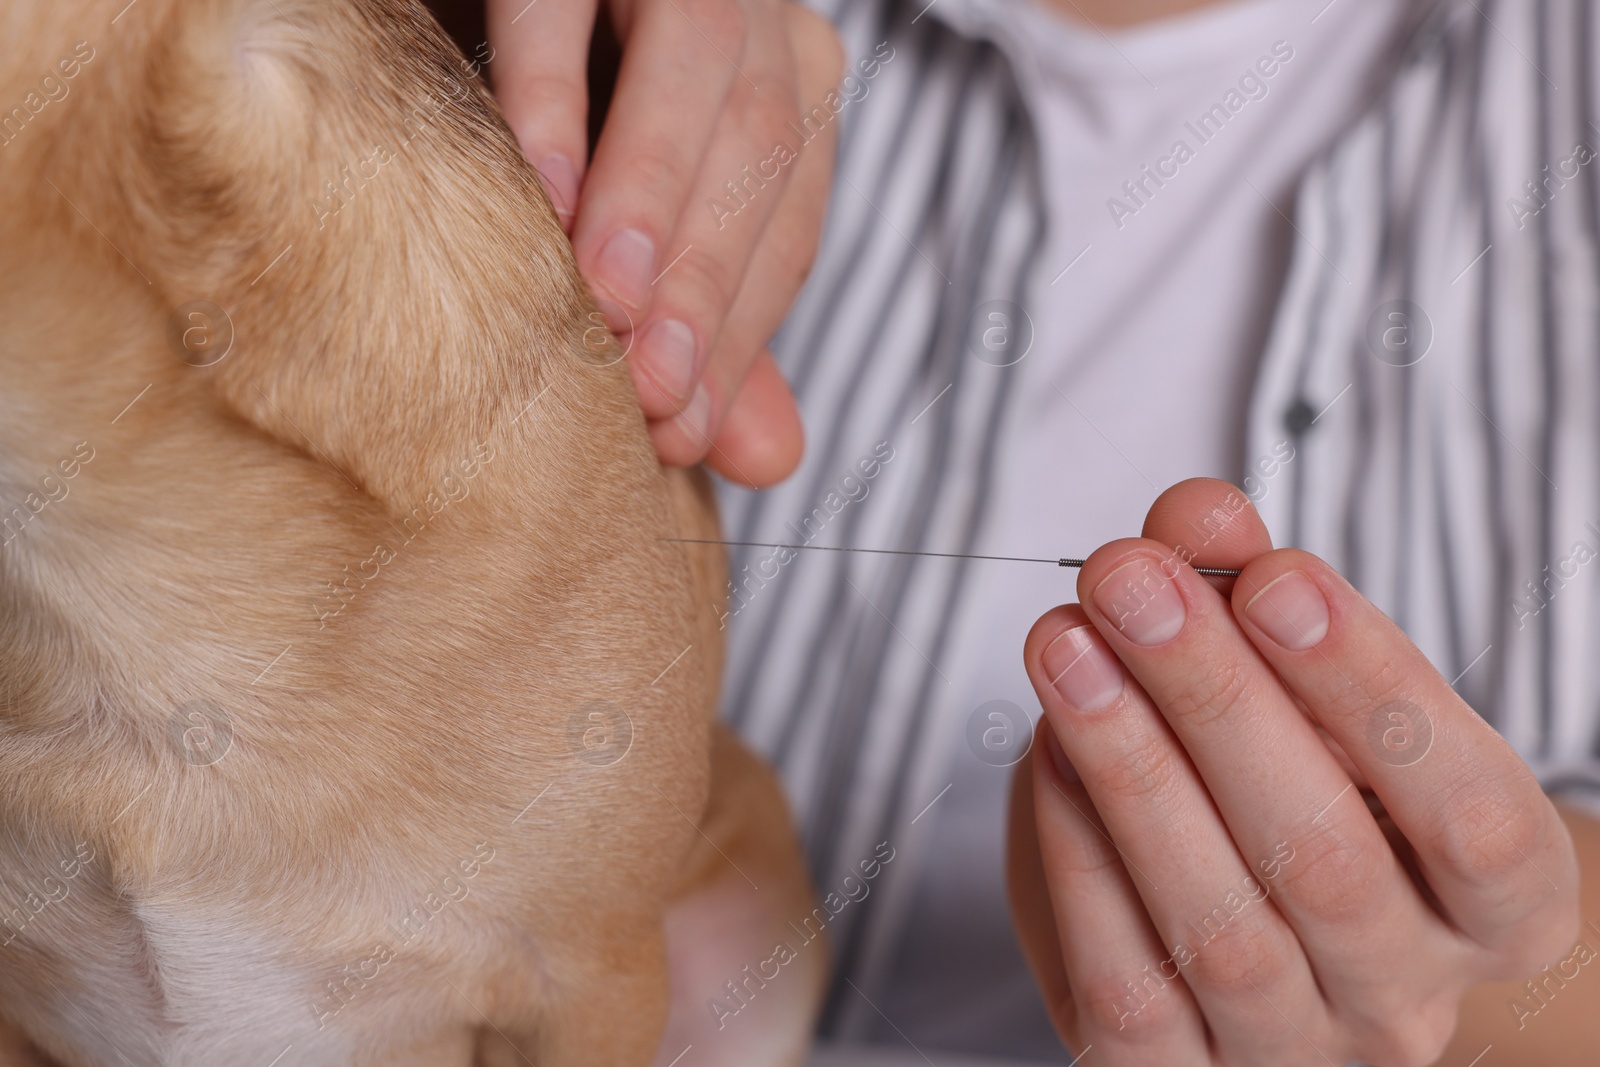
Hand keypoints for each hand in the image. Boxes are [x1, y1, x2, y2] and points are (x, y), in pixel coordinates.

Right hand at [487, 0, 843, 485]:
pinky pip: (563, 7)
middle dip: (706, 282)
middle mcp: (760, 21)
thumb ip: (709, 320)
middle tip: (649, 389)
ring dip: (653, 195)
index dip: (741, 335)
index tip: (682, 433)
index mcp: (792, 94)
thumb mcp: (651, 219)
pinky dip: (552, 98)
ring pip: (700, 68)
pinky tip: (539, 188)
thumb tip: (775, 460)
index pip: (789, 229)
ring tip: (609, 304)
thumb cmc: (575, 117)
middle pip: (760, 157)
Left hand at [1007, 478, 1580, 1064]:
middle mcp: (1407, 997)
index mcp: (1498, 906)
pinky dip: (1079, 849)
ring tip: (1065, 643)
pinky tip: (1049, 747)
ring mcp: (1292, 1051)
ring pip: (1222, 926)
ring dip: (1130, 765)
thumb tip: (1196, 513)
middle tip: (1127, 576)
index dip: (1369, 690)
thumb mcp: (1306, 690)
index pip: (1472, 814)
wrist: (1259, 928)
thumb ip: (1255, 595)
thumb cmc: (1305, 783)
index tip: (1269, 576)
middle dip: (1214, 700)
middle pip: (1325, 861)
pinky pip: (1127, 978)